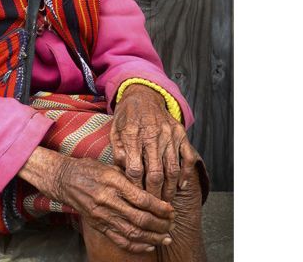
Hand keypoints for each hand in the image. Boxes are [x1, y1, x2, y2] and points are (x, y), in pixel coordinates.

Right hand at [18, 147, 174, 252]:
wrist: (65, 180)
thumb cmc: (90, 169)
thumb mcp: (111, 167)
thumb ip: (131, 178)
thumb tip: (153, 189)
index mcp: (113, 183)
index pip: (142, 199)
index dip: (160, 207)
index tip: (171, 210)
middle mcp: (108, 201)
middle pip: (140, 219)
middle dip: (160, 224)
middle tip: (172, 224)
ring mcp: (102, 216)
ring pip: (132, 232)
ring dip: (152, 238)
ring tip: (166, 238)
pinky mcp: (98, 225)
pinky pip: (119, 240)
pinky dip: (136, 246)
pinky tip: (149, 245)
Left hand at [111, 84, 199, 202]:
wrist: (144, 95)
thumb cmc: (127, 116)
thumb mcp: (115, 131)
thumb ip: (118, 152)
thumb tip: (123, 173)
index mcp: (133, 134)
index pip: (135, 169)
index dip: (136, 187)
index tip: (135, 198)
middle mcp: (153, 134)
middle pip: (155, 172)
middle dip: (154, 193)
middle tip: (152, 207)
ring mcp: (169, 134)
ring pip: (172, 168)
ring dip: (169, 188)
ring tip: (165, 202)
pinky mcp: (181, 133)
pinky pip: (187, 157)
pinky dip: (185, 173)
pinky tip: (180, 186)